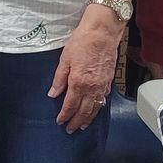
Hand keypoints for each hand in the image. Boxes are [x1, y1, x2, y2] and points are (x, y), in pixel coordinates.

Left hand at [51, 6, 122, 132]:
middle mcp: (92, 88)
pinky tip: (94, 109)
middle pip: (84, 111)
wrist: (102, 32)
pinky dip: (98, 108)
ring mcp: (102, 86)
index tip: (60, 121)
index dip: (64, 115)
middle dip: (76, 121)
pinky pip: (103, 100)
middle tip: (70, 130)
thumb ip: (59, 79)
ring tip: (82, 125)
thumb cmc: (82, 42)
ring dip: (88, 118)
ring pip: (95, 108)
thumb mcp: (65, 59)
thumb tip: (53, 93)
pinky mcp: (109, 81)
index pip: (70, 105)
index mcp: (79, 82)